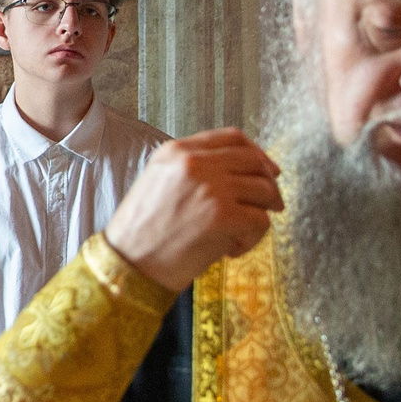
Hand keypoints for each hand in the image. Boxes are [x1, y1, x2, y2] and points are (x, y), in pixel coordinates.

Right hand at [102, 128, 282, 293]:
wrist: (128, 264)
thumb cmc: (143, 233)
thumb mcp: (160, 182)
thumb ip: (194, 170)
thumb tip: (243, 173)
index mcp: (176, 150)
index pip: (232, 137)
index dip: (257, 153)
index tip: (269, 170)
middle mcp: (194, 162)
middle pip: (253, 161)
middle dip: (269, 185)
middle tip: (272, 206)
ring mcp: (211, 187)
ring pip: (264, 191)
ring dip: (260, 216)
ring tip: (239, 236)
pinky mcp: (223, 215)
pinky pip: (261, 221)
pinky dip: (253, 239)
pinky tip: (231, 250)